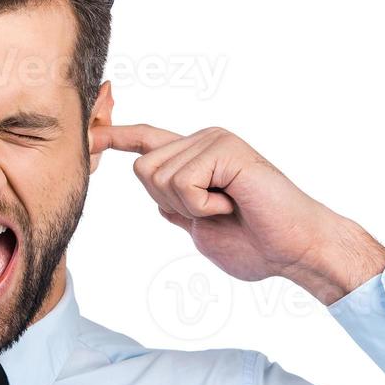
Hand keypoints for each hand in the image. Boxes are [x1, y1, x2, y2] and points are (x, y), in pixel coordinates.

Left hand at [91, 124, 384, 303]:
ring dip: (190, 208)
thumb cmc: (257, 244)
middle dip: (170, 204)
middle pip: (142, 171)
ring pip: (158, 178)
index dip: (116, 137)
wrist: (295, 250)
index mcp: (196, 158)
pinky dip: (203, 205)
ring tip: (228, 208)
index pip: (148, 142)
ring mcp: (214, 140)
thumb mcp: (202, 229)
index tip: (88, 134)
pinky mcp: (225, 147)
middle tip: (215, 212)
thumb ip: (179, 210)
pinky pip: (183, 183)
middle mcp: (203, 140)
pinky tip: (233, 203)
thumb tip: (159, 200)